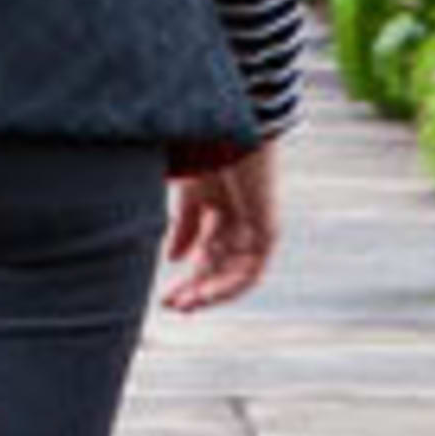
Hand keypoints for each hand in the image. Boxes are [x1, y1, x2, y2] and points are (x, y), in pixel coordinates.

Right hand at [160, 144, 282, 314]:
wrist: (229, 129)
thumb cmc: (208, 149)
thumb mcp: (191, 193)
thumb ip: (184, 226)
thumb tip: (173, 259)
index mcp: (222, 206)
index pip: (207, 253)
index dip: (188, 278)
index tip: (165, 298)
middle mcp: (241, 219)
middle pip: (219, 266)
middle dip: (195, 289)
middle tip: (170, 305)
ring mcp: (256, 225)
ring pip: (235, 273)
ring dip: (210, 293)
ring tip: (184, 306)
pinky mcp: (268, 230)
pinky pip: (252, 270)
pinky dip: (229, 286)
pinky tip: (204, 295)